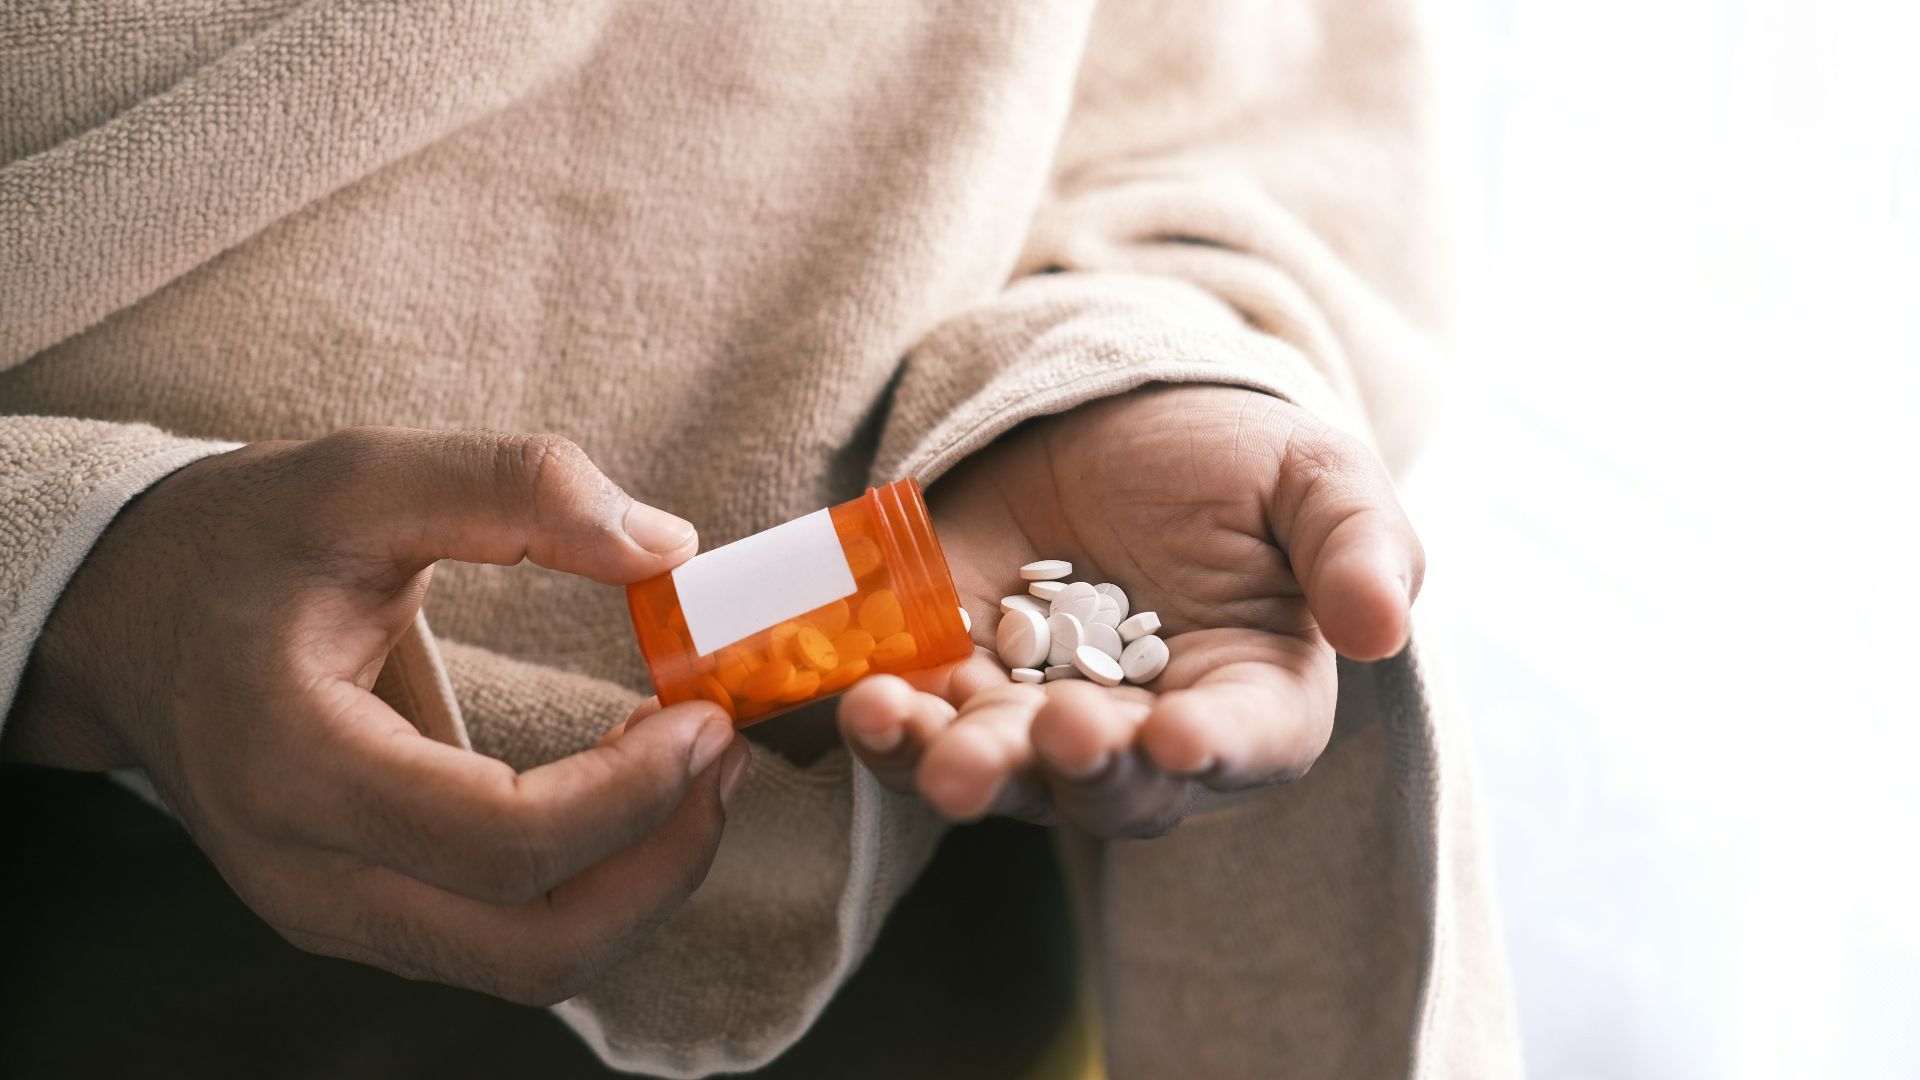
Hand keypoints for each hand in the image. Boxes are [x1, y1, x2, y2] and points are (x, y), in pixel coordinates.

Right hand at [5, 428, 748, 1003]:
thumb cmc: (237, 544)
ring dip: (638, 884)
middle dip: (662, 864)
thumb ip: (513, 489)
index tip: (707, 717)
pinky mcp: (360, 912)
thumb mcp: (361, 477)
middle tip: (725, 757)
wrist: (125, 616)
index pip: (500, 842)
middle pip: (530, 947)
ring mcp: (329, 911)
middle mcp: (305, 872)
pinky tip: (629, 793)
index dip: (632, 794)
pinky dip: (589, 885)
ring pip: (526, 965)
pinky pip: (500, 942)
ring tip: (696, 772)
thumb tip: (666, 546)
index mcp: (293, 763)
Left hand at [837, 385, 1420, 836]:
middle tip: (1051, 734)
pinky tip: (865, 702)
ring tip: (922, 740)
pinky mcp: (957, 683)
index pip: (1247, 742)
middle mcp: (1146, 734)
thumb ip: (1358, 545)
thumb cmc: (1232, 457)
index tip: (1179, 737)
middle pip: (1115, 786)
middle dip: (1079, 768)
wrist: (1111, 418)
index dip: (1215, 749)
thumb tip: (1382, 629)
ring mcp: (1042, 715)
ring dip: (963, 767)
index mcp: (1252, 695)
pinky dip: (890, 729)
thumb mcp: (1314, 475)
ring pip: (1006, 775)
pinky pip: (922, 728)